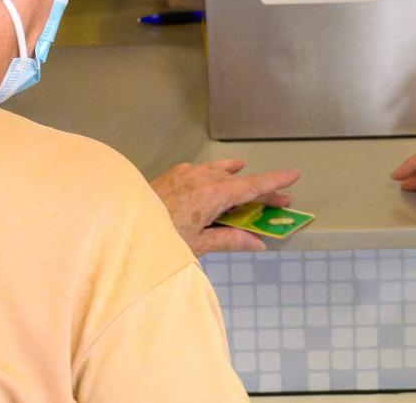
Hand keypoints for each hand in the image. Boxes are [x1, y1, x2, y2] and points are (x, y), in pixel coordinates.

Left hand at [151, 159, 299, 254]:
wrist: (122, 226)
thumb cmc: (158, 239)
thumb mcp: (198, 245)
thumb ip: (230, 240)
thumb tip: (256, 242)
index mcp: (212, 195)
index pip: (252, 186)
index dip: (275, 182)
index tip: (293, 175)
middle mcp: (201, 178)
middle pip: (240, 182)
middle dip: (260, 192)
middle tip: (278, 203)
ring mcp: (186, 173)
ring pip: (221, 173)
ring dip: (238, 182)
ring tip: (249, 189)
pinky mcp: (174, 174)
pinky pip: (203, 170)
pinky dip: (217, 174)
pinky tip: (218, 176)